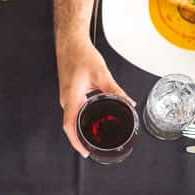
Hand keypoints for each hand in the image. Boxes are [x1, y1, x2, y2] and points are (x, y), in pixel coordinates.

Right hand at [57, 39, 132, 156]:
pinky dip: (81, 119)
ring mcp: (66, 97)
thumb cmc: (80, 54)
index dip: (76, 142)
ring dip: (81, 130)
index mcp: (71, 97)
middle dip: (81, 140)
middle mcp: (66, 100)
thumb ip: (115, 90)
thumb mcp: (102, 74)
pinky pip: (74, 111)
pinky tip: (92, 120)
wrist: (70, 42)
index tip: (85, 152)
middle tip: (93, 148)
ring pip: (72, 119)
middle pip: (71, 126)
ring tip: (94, 137)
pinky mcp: (69, 93)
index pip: (69, 126)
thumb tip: (128, 102)